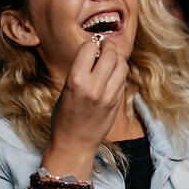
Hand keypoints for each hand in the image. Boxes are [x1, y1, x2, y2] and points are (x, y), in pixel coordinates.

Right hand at [47, 38, 128, 158]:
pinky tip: (111, 77)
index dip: (91, 44)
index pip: (88, 47)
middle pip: (110, 54)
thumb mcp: (66, 89)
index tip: (91, 47)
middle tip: (104, 48)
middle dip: (108, 46)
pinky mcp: (117, 103)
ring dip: (117, 59)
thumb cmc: (64, 115)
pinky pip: (123, 80)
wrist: (74, 143)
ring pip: (122, 65)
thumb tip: (96, 50)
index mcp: (75, 81)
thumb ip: (81, 70)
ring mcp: (108, 96)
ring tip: (110, 61)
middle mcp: (94, 87)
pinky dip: (119, 74)